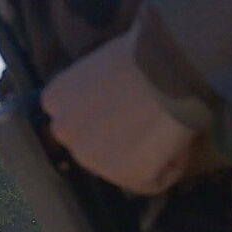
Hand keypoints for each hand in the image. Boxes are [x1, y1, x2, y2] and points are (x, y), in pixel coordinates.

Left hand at [40, 23, 197, 195]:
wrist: (172, 64)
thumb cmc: (146, 50)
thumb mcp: (104, 60)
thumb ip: (95, 88)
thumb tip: (114, 100)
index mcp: (54, 98)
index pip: (77, 122)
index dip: (108, 116)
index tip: (129, 102)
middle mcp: (63, 131)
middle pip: (96, 147)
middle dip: (122, 139)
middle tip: (151, 116)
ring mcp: (89, 156)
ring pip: (124, 167)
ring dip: (147, 154)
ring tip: (167, 125)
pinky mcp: (123, 174)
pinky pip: (153, 181)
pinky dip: (171, 165)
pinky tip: (177, 139)